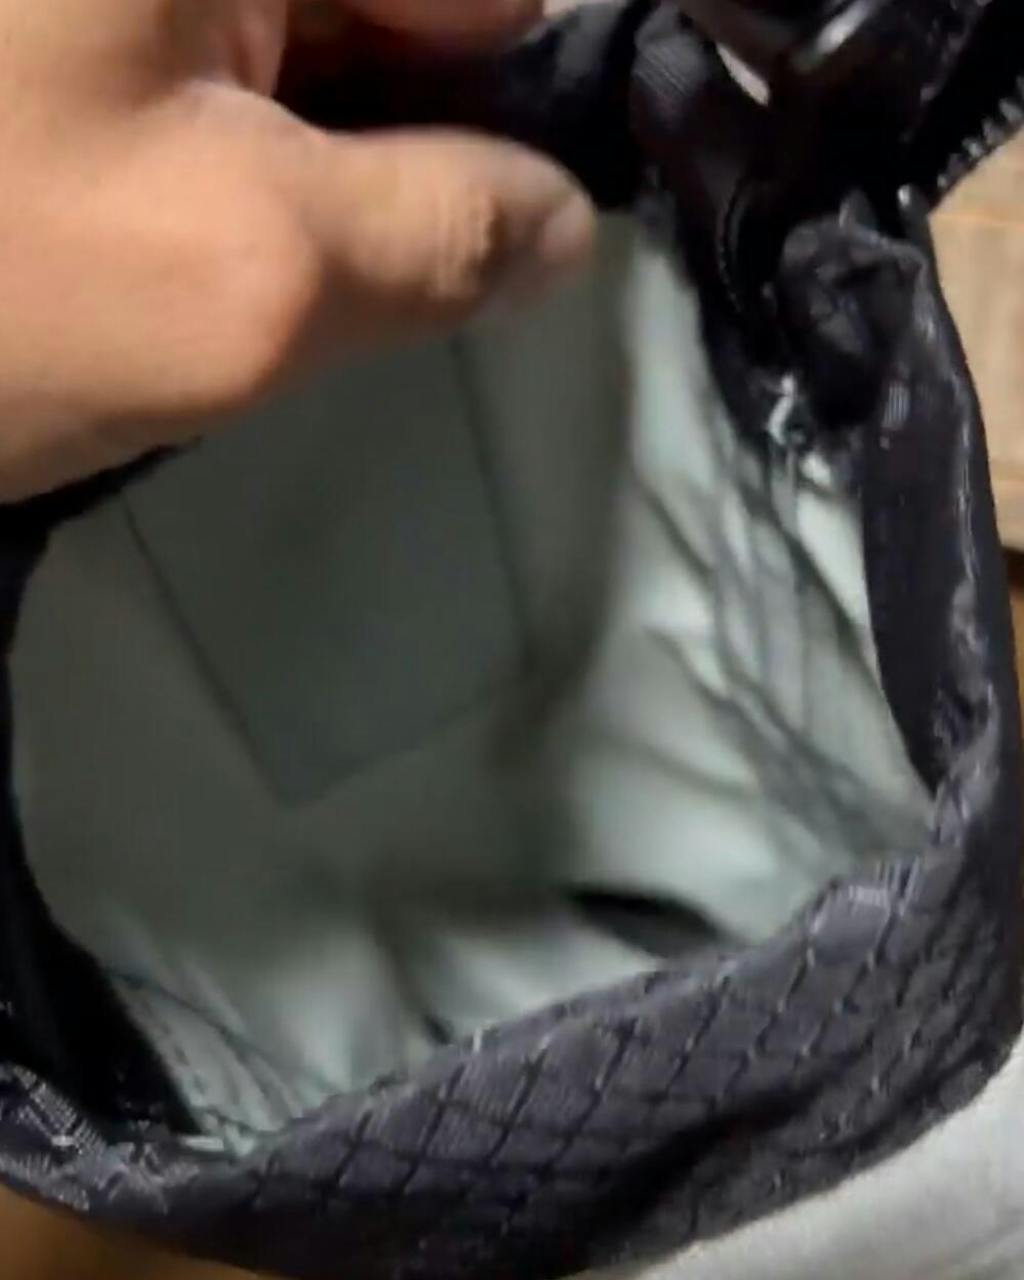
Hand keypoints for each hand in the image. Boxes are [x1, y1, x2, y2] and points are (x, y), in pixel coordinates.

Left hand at [0, 0, 594, 498]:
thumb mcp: (244, 280)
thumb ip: (438, 237)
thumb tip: (568, 226)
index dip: (519, 98)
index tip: (522, 229)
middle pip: (395, 13)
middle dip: (407, 138)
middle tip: (327, 264)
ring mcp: (137, 19)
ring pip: (315, 52)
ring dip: (325, 164)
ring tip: (241, 260)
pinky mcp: (101, 52)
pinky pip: (232, 83)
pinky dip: (252, 165)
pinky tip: (198, 232)